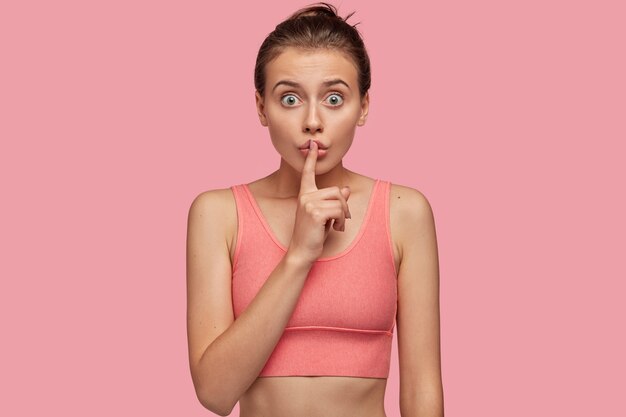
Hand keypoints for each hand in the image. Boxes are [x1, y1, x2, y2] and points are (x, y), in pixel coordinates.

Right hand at [286, 141, 351, 264]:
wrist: (301, 251)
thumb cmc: (313, 235)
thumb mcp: (325, 216)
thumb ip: (334, 202)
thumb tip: (346, 189)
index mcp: (305, 195)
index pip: (308, 173)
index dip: (311, 159)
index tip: (313, 144)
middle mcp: (305, 197)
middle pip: (337, 191)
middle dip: (344, 206)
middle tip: (340, 220)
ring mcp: (309, 204)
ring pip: (340, 201)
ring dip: (343, 215)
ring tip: (336, 226)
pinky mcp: (315, 213)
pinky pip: (339, 211)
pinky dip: (342, 221)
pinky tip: (335, 229)